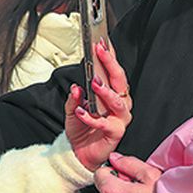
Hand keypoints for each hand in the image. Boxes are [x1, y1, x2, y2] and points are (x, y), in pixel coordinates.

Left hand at [65, 39, 131, 170]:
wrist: (78, 152)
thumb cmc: (81, 129)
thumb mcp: (72, 109)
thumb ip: (74, 97)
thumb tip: (77, 86)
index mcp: (112, 93)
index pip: (113, 71)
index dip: (110, 55)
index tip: (102, 40)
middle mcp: (120, 103)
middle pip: (119, 80)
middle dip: (110, 63)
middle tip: (100, 50)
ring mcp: (120, 118)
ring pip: (118, 101)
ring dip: (106, 91)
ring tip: (94, 83)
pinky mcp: (115, 132)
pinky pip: (105, 123)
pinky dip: (92, 117)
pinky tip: (82, 110)